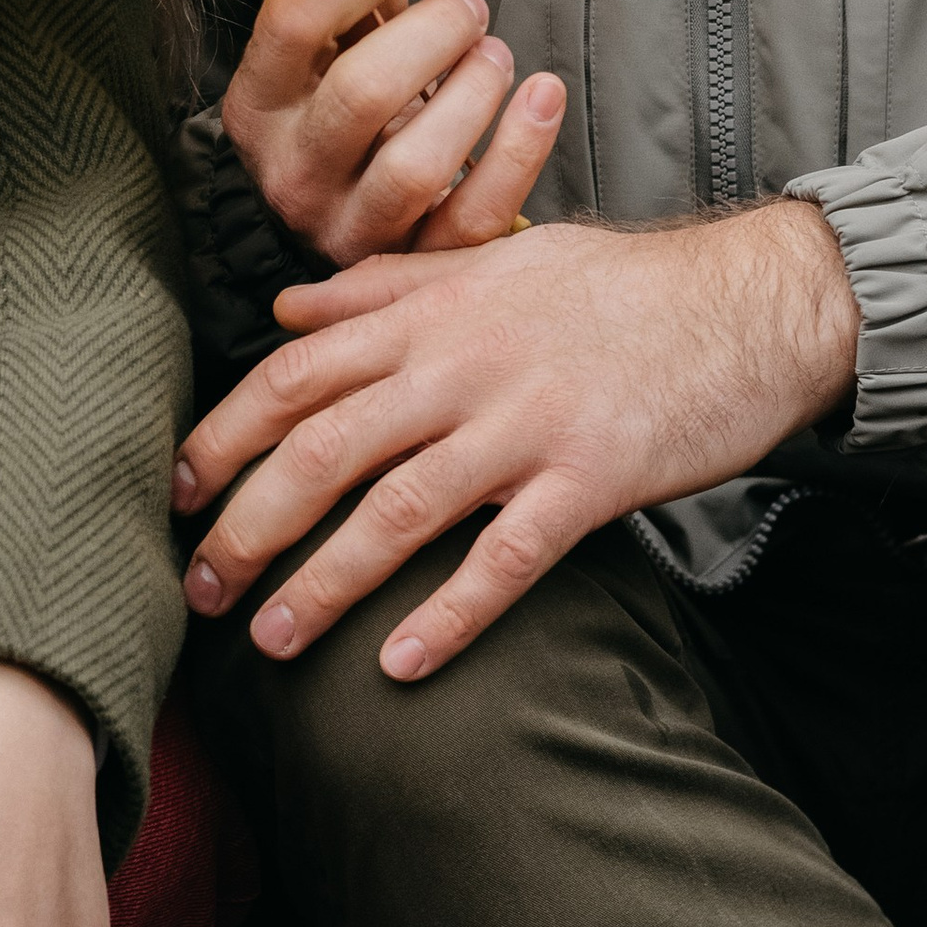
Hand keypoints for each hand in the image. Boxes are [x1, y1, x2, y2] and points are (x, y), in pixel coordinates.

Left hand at [173, 201, 860, 680]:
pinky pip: (505, 559)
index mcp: (436, 314)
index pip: (299, 374)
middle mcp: (467, 367)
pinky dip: (449, 615)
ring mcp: (528, 425)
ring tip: (271, 638)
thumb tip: (286, 310)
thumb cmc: (620, 285)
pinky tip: (399, 665)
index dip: (227, 434)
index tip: (175, 490)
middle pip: (327, 449)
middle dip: (249, 523)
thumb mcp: (495, 261)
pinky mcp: (590, 481)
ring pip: (399, 509)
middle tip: (197, 588)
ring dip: (326, 581)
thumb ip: (386, 287)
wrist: (751, 302)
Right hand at [223, 0, 567, 263]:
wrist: (333, 222)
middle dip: (433, 34)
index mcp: (257, 106)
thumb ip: (352, 4)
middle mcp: (293, 172)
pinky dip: (521, 150)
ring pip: (417, 165)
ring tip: (496, 54)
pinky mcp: (415, 262)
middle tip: (469, 6)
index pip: (294, 20)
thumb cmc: (339, 117)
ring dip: (474, 93)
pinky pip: (475, 213)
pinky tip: (544, 95)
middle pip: (362, 92)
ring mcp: (351, 227)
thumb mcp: (322, 60)